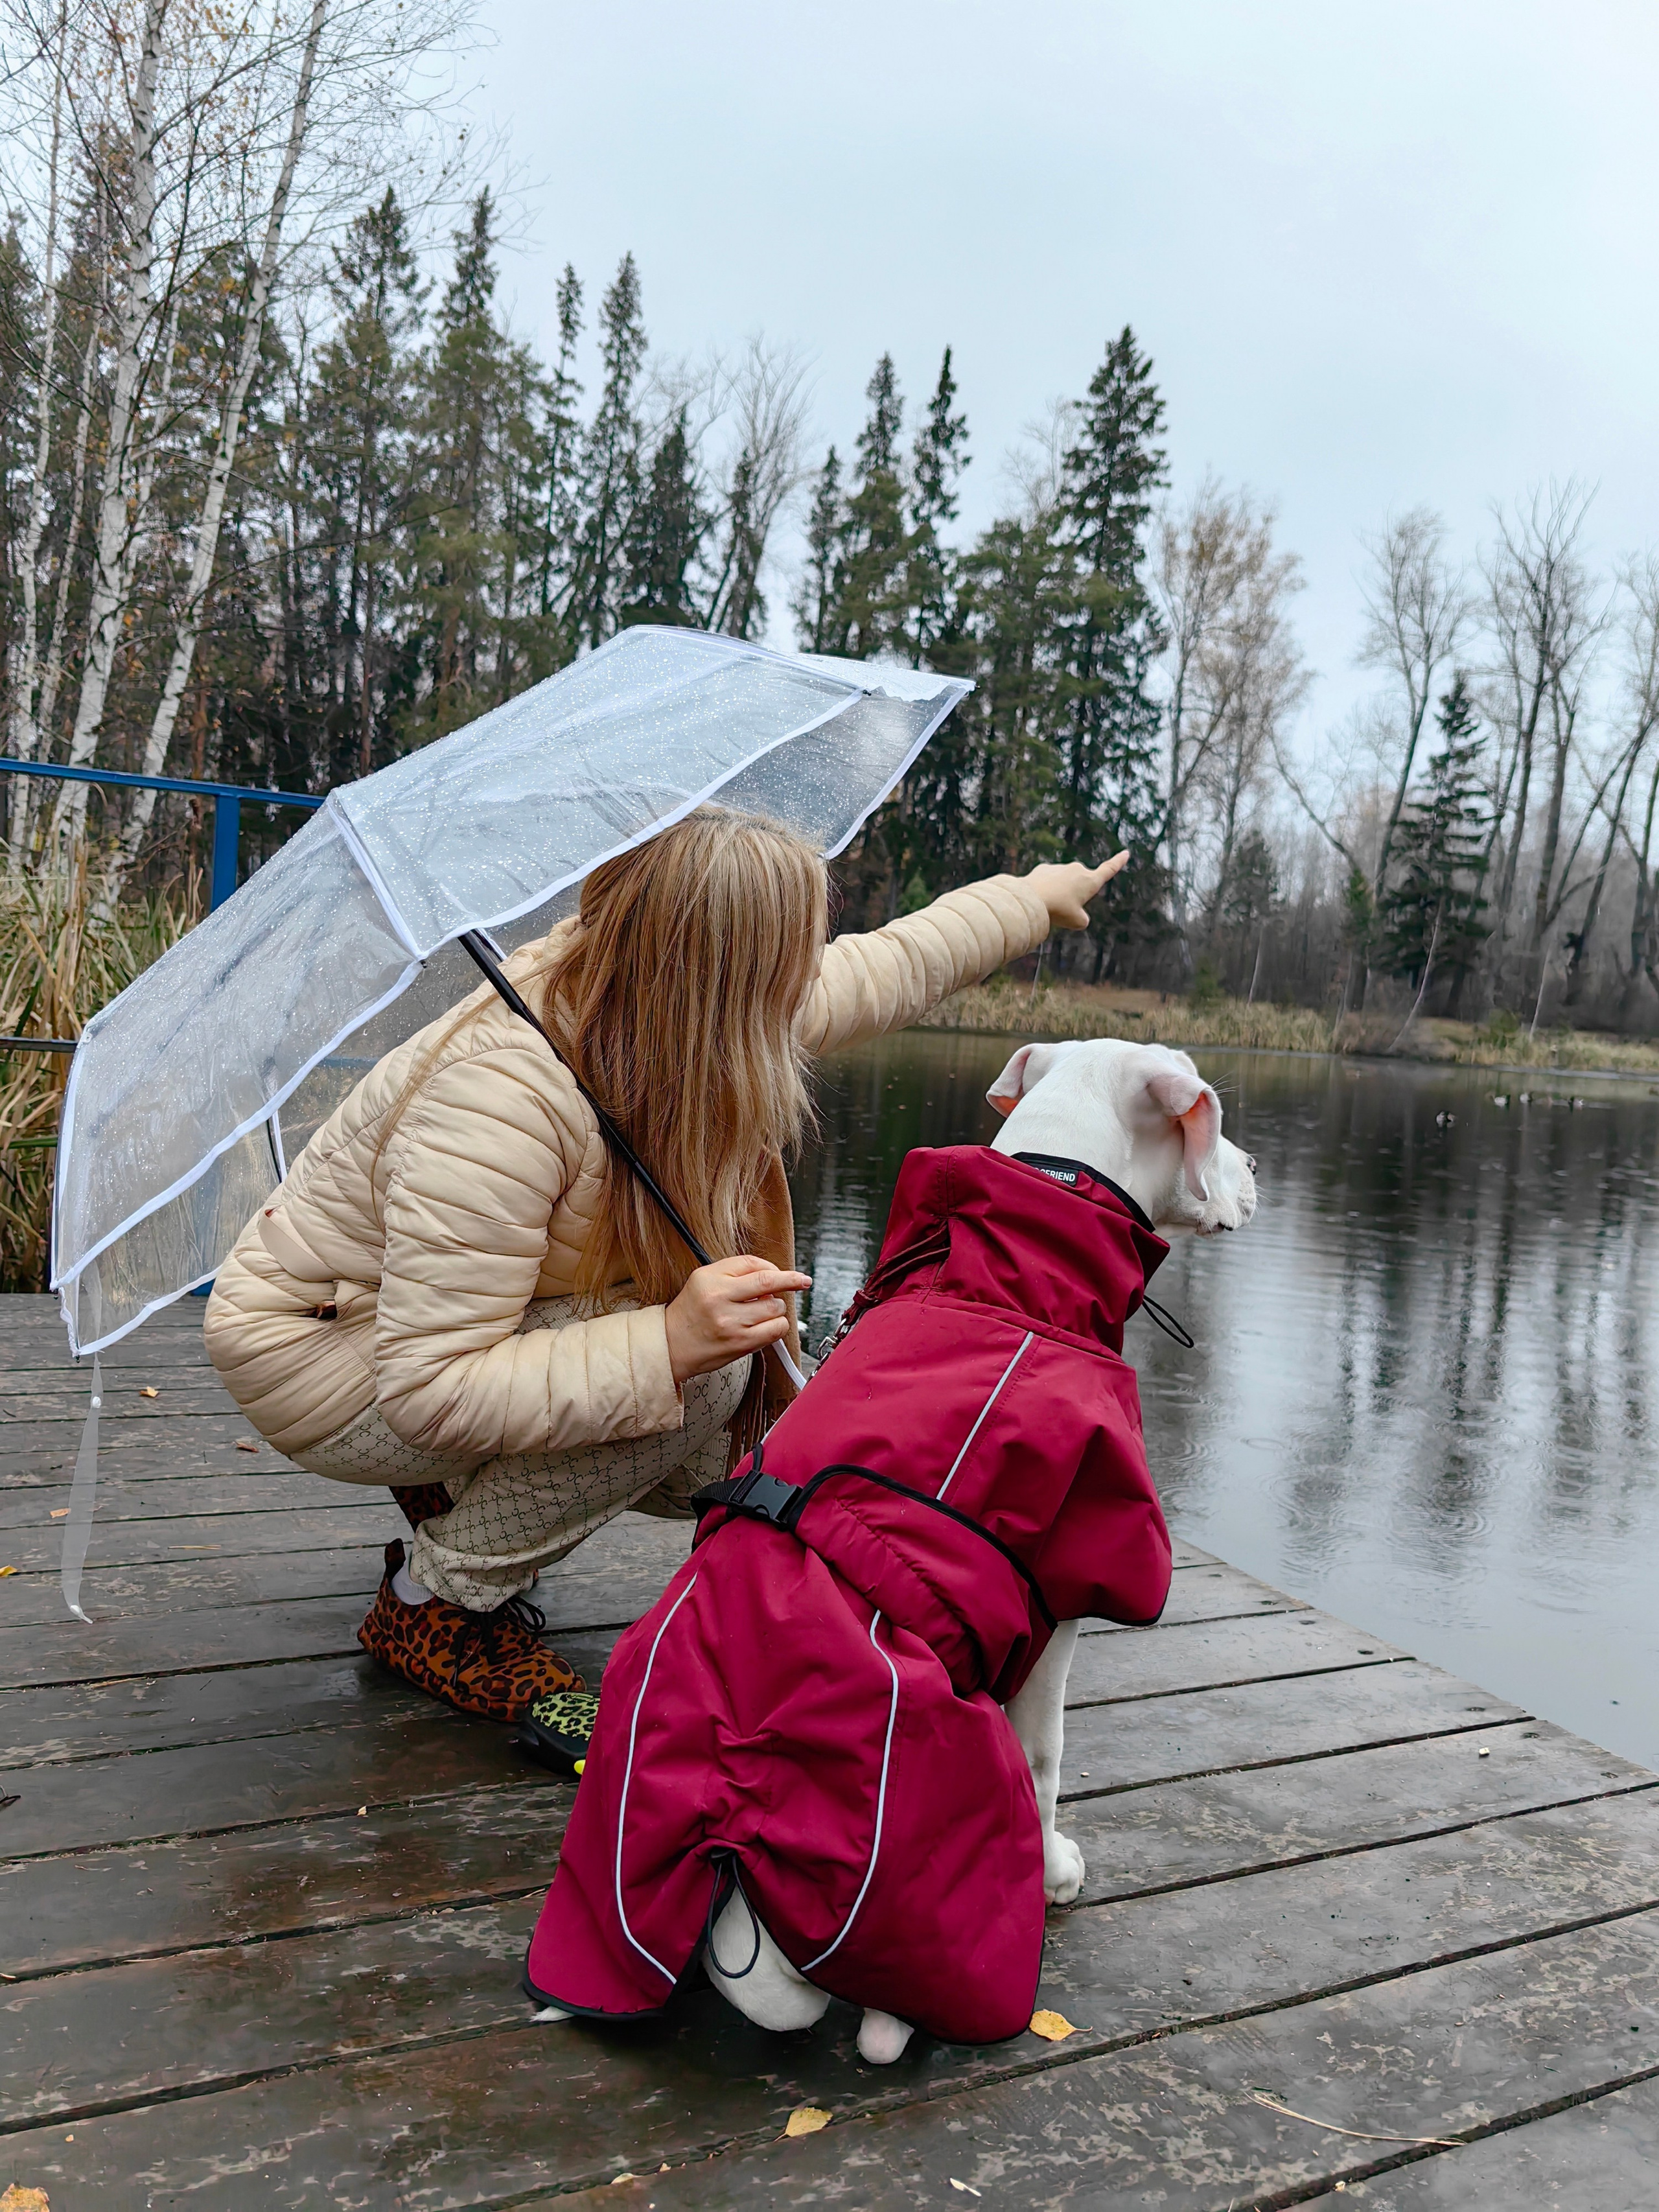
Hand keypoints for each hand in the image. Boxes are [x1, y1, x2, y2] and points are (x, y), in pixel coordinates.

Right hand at [664, 1255, 811, 1382]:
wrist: (671, 1344)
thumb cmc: (691, 1311)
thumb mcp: (704, 1279)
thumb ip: (737, 1271)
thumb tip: (774, 1273)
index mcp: (710, 1279)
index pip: (754, 1264)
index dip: (779, 1269)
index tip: (795, 1275)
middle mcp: (720, 1299)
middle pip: (769, 1284)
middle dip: (788, 1284)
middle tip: (790, 1288)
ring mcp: (731, 1323)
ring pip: (776, 1309)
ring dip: (776, 1309)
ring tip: (760, 1312)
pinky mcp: (741, 1344)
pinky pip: (775, 1330)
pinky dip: (777, 1327)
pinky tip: (763, 1326)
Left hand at [1023, 852, 1128, 929]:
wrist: (1031, 900)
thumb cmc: (1058, 911)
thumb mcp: (1076, 922)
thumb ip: (1081, 918)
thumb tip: (1077, 914)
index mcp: (1090, 881)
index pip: (1108, 870)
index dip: (1118, 862)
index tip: (1125, 852)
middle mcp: (1077, 870)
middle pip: (1080, 885)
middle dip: (1073, 896)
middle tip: (1063, 909)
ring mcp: (1060, 867)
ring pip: (1062, 884)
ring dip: (1058, 893)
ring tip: (1048, 905)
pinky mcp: (1044, 868)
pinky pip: (1048, 882)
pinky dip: (1045, 889)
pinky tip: (1037, 897)